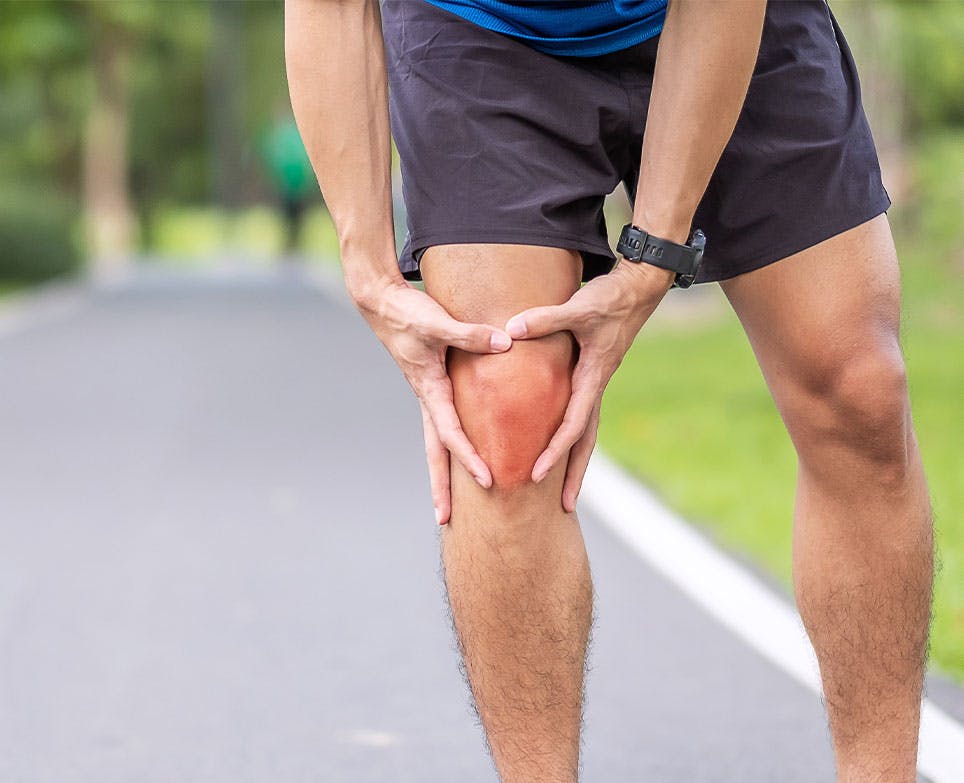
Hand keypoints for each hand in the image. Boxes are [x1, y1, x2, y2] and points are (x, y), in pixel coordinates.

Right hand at [352, 277, 512, 524]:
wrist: (382, 302)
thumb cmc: (408, 312)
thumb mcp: (439, 322)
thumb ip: (471, 334)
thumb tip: (506, 342)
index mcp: (429, 390)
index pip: (452, 434)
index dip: (469, 457)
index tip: (487, 480)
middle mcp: (428, 399)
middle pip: (435, 452)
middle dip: (440, 486)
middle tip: (445, 520)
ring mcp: (429, 396)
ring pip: (437, 442)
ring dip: (443, 472)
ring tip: (450, 503)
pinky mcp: (433, 386)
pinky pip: (444, 423)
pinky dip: (452, 445)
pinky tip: (463, 455)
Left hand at [505, 261, 674, 511]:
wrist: (641, 286)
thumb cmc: (611, 297)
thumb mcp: (578, 307)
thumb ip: (544, 319)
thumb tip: (511, 330)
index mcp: (593, 377)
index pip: (573, 425)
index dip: (554, 451)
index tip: (536, 474)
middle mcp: (597, 386)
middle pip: (586, 441)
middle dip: (574, 474)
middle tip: (563, 507)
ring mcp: (597, 382)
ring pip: (587, 431)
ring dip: (576, 461)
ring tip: (565, 491)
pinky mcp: (594, 374)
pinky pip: (582, 413)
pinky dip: (573, 435)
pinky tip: (560, 444)